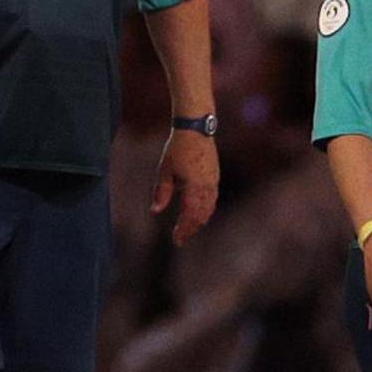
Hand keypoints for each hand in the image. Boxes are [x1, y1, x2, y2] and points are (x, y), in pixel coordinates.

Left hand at [151, 126, 218, 244]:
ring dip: (199, 221)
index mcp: (194, 188)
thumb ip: (161, 192)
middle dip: (191, 228)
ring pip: (209, 209)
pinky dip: (206, 210)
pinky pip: (213, 200)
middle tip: (181, 238)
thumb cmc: (177, 149)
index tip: (177, 240)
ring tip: (188, 229)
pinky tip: (199, 213)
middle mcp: (207, 188)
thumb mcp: (164, 170)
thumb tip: (155, 211)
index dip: (183, 230)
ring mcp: (213, 183)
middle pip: (201, 216)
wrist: (196, 131)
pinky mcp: (215, 177)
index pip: (190, 216)